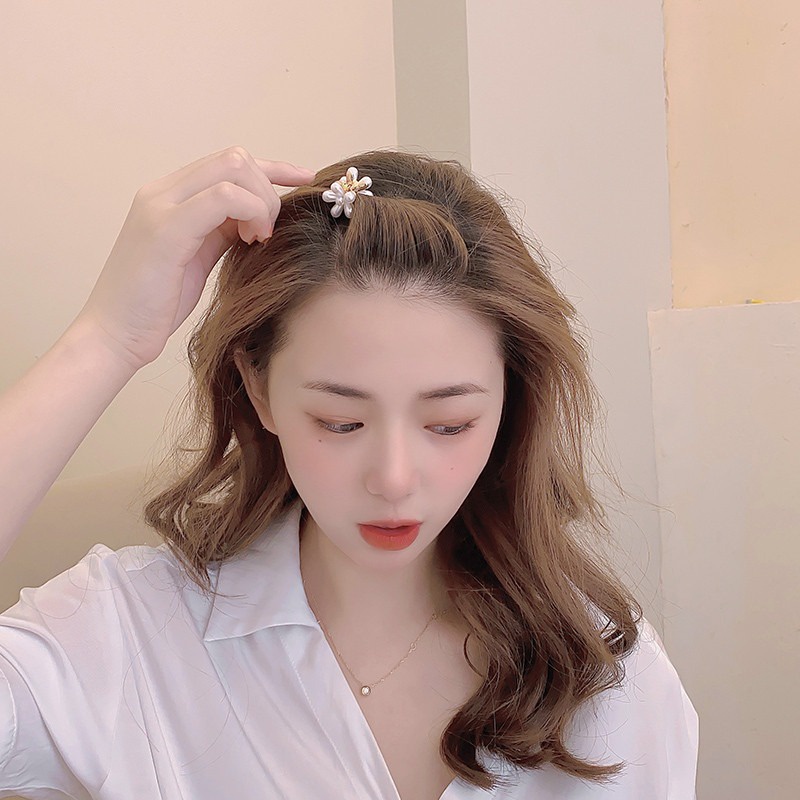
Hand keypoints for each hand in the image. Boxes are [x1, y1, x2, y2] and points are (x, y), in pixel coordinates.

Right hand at [75, 146, 315, 369]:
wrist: (116, 334)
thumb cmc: (156, 304)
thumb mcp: (198, 257)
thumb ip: (223, 230)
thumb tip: (259, 217)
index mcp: (169, 196)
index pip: (227, 163)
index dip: (272, 169)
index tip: (304, 181)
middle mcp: (162, 191)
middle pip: (234, 158)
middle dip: (268, 189)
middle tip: (270, 232)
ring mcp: (161, 205)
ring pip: (232, 168)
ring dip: (262, 201)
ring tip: (261, 238)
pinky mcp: (166, 228)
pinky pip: (223, 197)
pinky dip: (251, 212)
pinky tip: (254, 240)